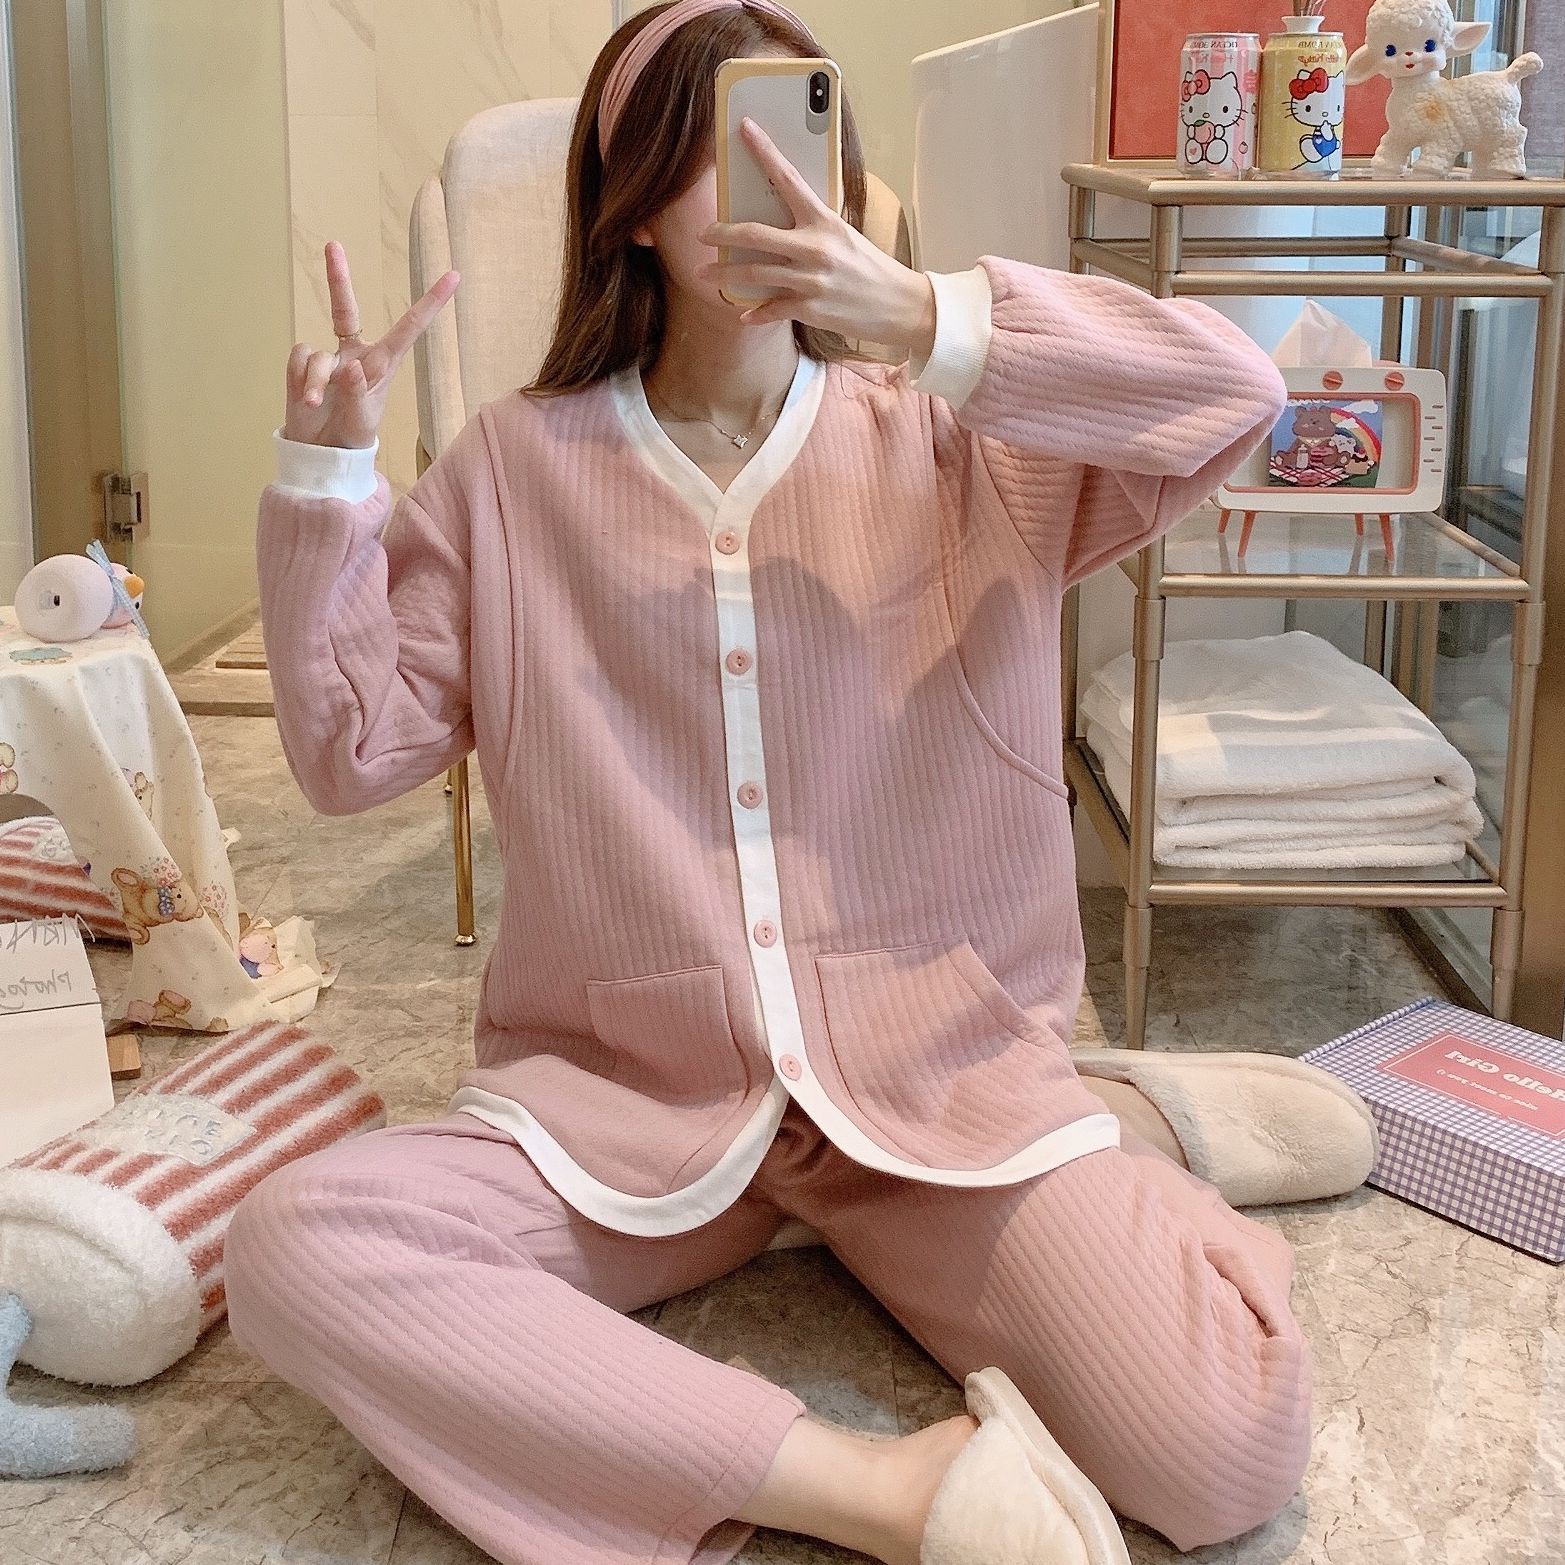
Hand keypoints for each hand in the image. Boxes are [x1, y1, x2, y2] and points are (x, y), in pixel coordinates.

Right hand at [283, 241, 459, 448]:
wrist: (322, 453)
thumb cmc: (352, 436)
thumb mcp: (361, 421)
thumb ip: (356, 393)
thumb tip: (349, 366)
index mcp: (382, 364)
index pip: (408, 328)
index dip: (431, 303)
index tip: (454, 276)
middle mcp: (355, 353)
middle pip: (345, 309)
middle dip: (338, 278)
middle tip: (333, 246)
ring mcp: (328, 358)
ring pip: (319, 355)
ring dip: (315, 381)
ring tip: (314, 404)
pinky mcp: (302, 365)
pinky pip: (300, 358)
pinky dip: (301, 379)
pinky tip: (305, 398)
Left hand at [696, 117, 934, 359]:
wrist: (900, 306)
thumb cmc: (871, 269)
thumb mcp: (845, 236)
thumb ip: (813, 227)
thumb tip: (781, 219)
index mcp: (824, 220)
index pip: (788, 177)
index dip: (764, 151)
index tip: (745, 129)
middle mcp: (815, 247)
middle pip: (755, 234)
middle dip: (722, 233)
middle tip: (703, 233)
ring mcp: (811, 279)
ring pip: (754, 273)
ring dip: (724, 274)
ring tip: (704, 272)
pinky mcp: (810, 308)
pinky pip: (772, 309)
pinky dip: (755, 313)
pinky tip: (743, 314)